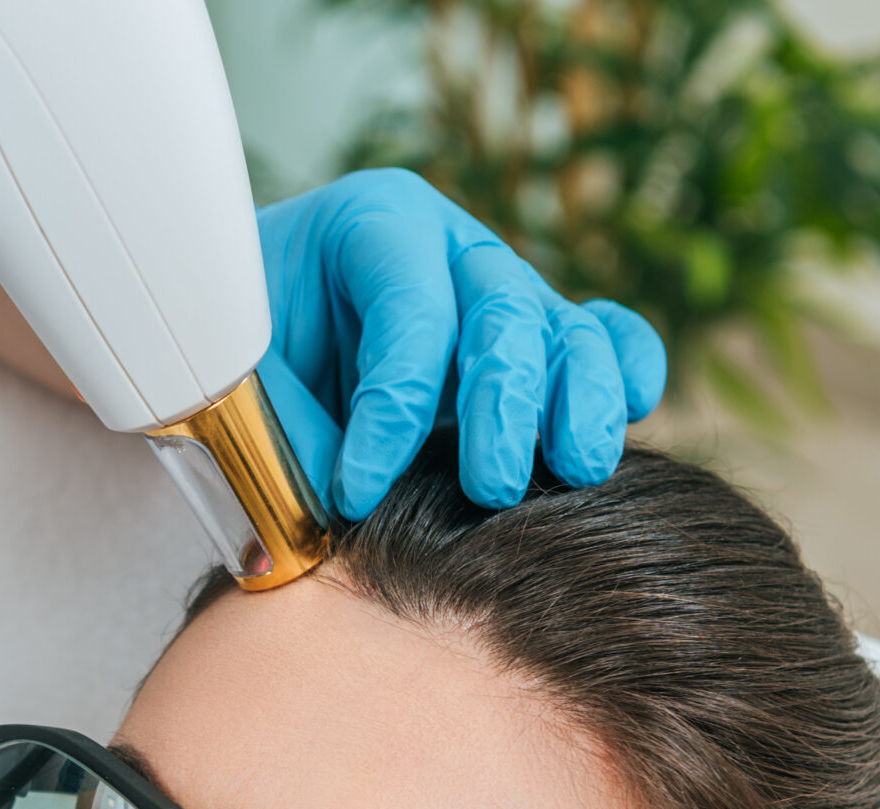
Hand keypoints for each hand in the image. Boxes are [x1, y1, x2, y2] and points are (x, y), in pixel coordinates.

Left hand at [256, 169, 666, 517]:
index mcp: (373, 225)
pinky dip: (626, 366)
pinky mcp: (541, 336)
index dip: (393, 406)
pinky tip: (633, 408)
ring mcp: (504, 288)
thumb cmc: (253, 350)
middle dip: (503, 403)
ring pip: (567, 327)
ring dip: (581, 398)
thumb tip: (341, 511)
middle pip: (502, 310)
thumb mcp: (246, 375)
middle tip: (490, 487)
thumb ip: (289, 432)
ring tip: (577, 468)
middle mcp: (451, 246)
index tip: (358, 490)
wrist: (267, 336)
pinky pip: (605, 335)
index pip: (407, 312)